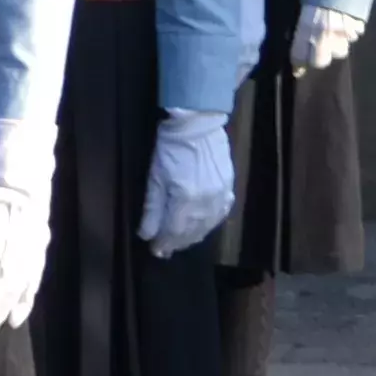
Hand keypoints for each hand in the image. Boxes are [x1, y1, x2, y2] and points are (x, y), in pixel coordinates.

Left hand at [140, 108, 237, 254]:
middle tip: (166, 249)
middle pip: (192, 232)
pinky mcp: (229, 187)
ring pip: (208, 225)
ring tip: (181, 242)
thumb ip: (152, 208)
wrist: (198, 126)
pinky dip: (210, 223)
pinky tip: (203, 226)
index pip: (175, 231)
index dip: (165, 243)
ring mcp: (221, 196)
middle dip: (178, 242)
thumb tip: (146, 234)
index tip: (155, 250)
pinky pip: (221, 214)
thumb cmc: (170, 148)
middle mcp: (206, 202)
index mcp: (186, 199)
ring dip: (194, 236)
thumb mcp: (155, 177)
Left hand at [295, 6, 363, 73]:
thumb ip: (301, 30)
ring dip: (337, 45)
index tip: (298, 68)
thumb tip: (299, 50)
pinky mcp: (358, 28)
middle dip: (319, 58)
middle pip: (321, 62)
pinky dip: (350, 34)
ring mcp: (342, 33)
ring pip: (340, 51)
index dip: (298, 64)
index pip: (299, 56)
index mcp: (306, 28)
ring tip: (335, 33)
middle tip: (318, 50)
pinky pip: (354, 37)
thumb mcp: (303, 10)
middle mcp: (324, 34)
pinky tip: (347, 24)